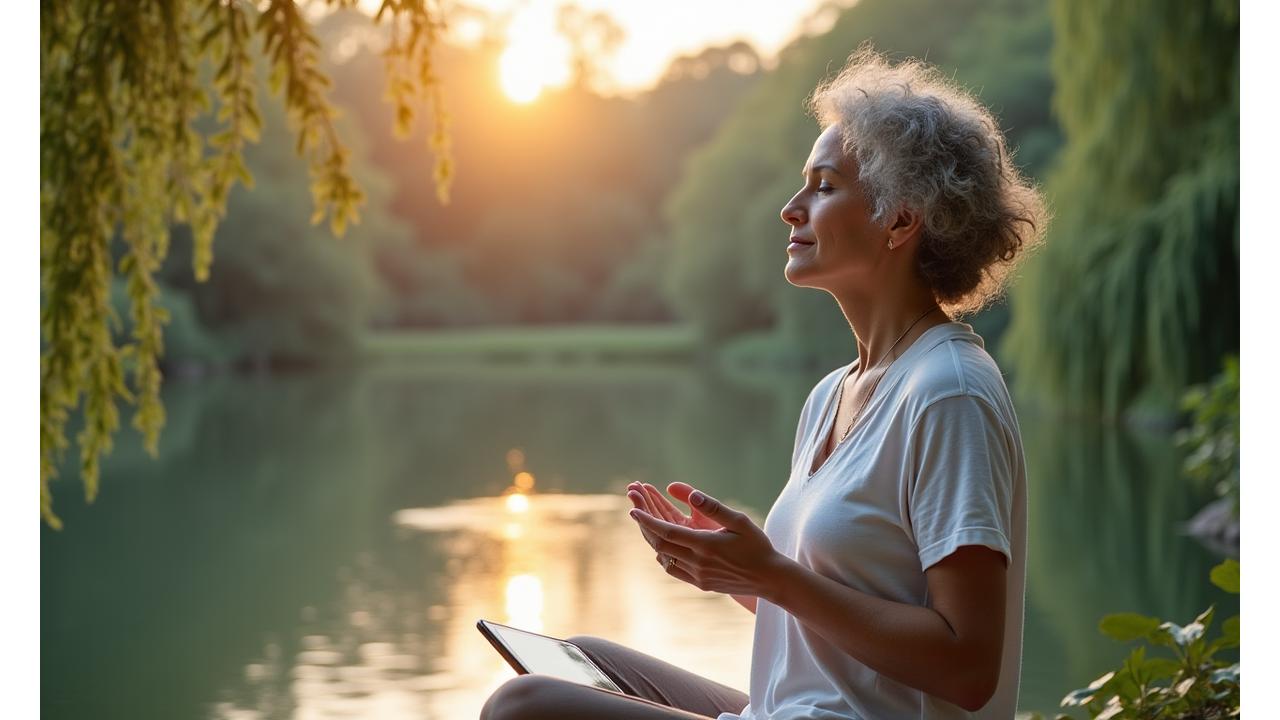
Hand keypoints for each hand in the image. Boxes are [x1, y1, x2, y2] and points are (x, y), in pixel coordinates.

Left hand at [627, 488, 790, 598]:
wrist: (769, 578)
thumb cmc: (756, 545)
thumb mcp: (738, 520)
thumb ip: (712, 507)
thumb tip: (690, 494)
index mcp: (706, 544)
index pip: (667, 531)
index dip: (647, 520)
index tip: (633, 509)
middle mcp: (698, 563)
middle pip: (660, 544)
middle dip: (645, 526)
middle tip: (635, 510)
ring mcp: (698, 576)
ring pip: (664, 557)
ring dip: (653, 540)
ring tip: (647, 524)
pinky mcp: (701, 584)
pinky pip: (673, 570)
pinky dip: (664, 556)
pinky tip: (663, 545)